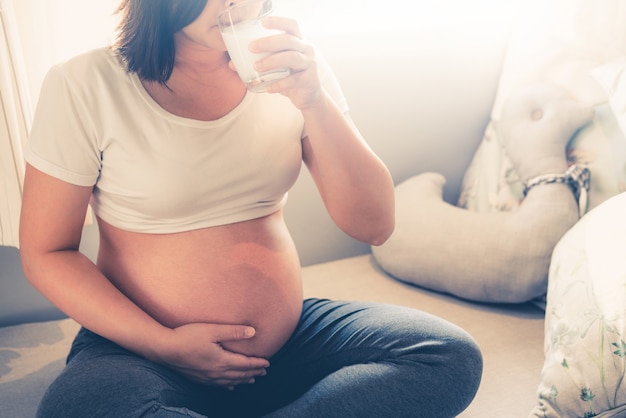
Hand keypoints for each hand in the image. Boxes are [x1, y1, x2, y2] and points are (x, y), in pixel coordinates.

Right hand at [155, 323, 269, 388]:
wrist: (165, 349)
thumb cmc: (188, 336)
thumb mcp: (212, 330)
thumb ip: (233, 331)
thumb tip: (253, 332)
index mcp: (222, 361)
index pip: (245, 364)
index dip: (257, 364)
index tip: (268, 363)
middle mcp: (216, 372)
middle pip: (240, 374)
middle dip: (253, 372)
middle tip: (264, 371)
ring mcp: (207, 378)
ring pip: (230, 381)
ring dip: (243, 380)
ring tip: (251, 379)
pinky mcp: (199, 379)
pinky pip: (218, 385)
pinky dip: (228, 385)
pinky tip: (231, 385)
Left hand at [249, 16, 323, 109]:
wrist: (308, 97)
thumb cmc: (290, 77)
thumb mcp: (276, 67)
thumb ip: (259, 62)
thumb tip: (232, 64)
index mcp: (298, 41)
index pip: (292, 25)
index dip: (278, 21)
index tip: (262, 22)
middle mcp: (306, 49)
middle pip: (288, 40)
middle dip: (268, 42)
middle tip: (251, 48)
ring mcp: (310, 63)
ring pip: (292, 57)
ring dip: (272, 61)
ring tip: (257, 67)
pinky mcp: (310, 80)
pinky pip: (293, 80)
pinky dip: (279, 84)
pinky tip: (268, 88)